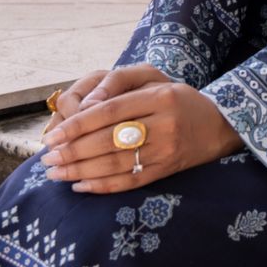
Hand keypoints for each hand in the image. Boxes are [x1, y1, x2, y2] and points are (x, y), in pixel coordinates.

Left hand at [39, 64, 244, 192]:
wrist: (219, 125)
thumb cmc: (178, 99)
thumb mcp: (155, 80)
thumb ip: (119, 86)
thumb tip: (82, 107)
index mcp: (159, 97)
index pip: (109, 112)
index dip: (77, 125)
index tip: (52, 136)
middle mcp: (164, 124)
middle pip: (108, 141)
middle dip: (72, 151)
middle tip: (47, 157)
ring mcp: (166, 150)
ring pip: (115, 164)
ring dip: (80, 171)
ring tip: (56, 172)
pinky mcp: (167, 170)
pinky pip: (129, 182)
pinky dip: (102, 186)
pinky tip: (81, 186)